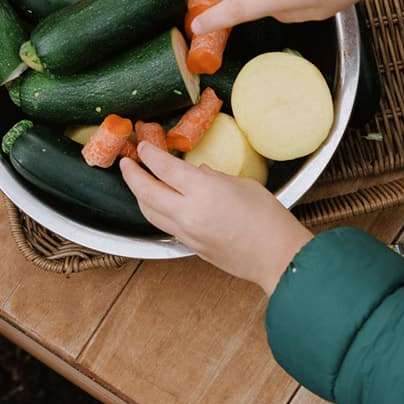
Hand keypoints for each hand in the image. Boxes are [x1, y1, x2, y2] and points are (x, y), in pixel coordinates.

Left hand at [121, 143, 312, 293]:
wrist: (277, 257)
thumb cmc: (268, 219)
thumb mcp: (243, 185)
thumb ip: (215, 177)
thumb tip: (198, 173)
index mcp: (203, 190)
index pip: (164, 167)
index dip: (149, 154)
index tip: (143, 146)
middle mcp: (188, 212)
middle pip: (146, 191)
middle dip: (132, 175)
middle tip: (126, 162)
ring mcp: (187, 232)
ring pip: (150, 212)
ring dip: (139, 196)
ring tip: (138, 183)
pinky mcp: (191, 247)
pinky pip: (164, 226)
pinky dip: (156, 212)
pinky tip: (160, 204)